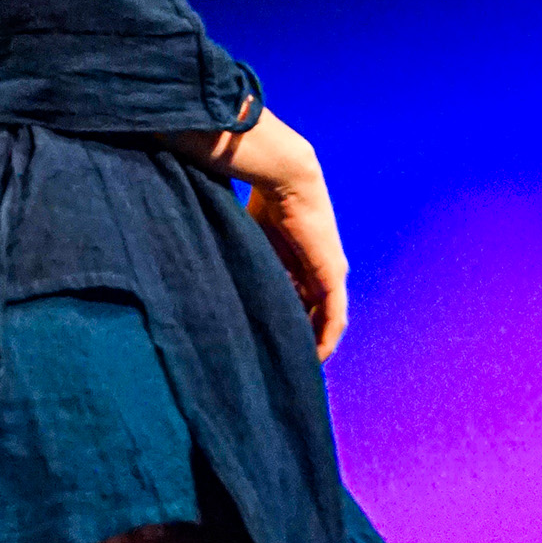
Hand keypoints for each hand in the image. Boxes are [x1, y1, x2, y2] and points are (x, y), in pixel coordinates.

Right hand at [227, 109, 348, 359]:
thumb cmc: (259, 198)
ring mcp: (329, 273)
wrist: (284, 175)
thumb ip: (242, 262)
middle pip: (313, 314)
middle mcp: (318, 269)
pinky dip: (326, 338)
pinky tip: (316, 357)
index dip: (288, 323)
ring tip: (299, 367)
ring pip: (326, 319)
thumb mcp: (249, 241)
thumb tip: (208, 277)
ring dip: (314, 343)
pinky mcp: (332, 274)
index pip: (298, 301)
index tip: (271, 345)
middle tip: (284, 365)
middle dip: (301, 339)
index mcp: (299, 261)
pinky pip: (334, 316)